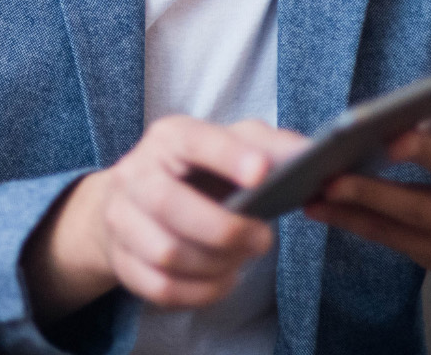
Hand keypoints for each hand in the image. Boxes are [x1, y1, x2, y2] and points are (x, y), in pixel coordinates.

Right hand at [25, 117, 307, 318]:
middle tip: (263, 240)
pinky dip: (201, 291)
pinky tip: (221, 279)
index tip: (263, 174)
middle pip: (169, 204)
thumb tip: (309, 155)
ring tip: (240, 259)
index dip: (228, 157)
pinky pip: (162, 288)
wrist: (135, 201)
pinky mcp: (122, 260)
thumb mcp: (230, 147)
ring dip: (216, 265)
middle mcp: (135, 175)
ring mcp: (121, 219)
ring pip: (167, 253)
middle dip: (225, 230)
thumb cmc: (198, 174)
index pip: (194, 142)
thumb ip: (270, 146)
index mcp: (168, 139)